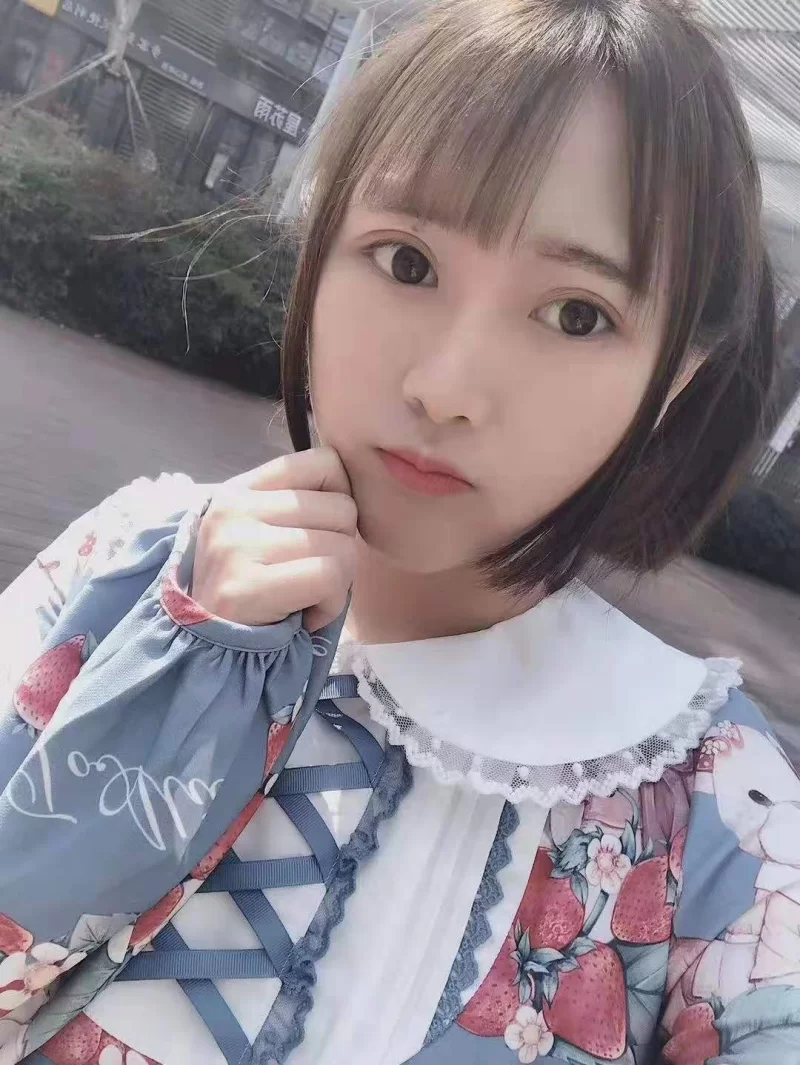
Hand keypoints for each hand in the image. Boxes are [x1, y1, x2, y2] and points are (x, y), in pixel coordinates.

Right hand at [192, 447, 356, 631]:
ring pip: (342, 545)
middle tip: (309, 576)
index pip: (324, 461)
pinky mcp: (248, 585)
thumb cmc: (249, 591)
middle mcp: (235, 508)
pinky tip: (305, 615)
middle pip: (342, 507)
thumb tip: (356, 491)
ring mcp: (238, 544)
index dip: (340, 498)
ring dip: (337, 582)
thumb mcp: (262, 533)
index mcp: (241, 489)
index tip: (321, 533)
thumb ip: (299, 506)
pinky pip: (330, 576)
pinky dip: (331, 604)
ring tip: (304, 597)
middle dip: (340, 547)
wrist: (206, 649)